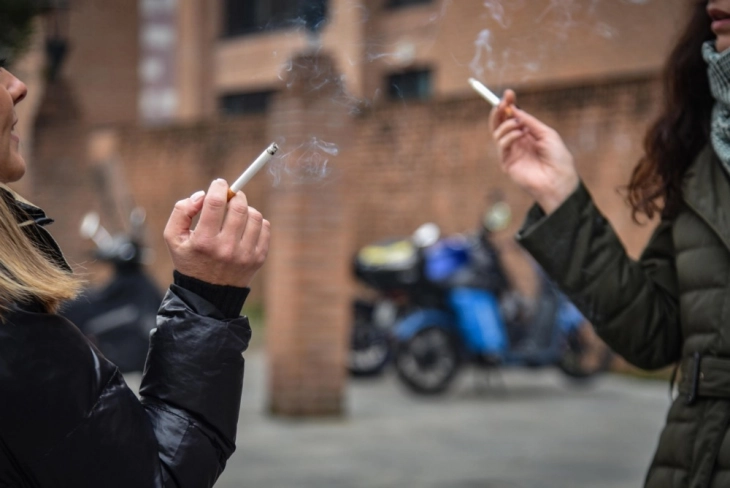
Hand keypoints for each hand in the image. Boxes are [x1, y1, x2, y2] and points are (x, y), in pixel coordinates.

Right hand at [163, 179, 270, 287]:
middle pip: (239, 206)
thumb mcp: (173, 237)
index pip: (216, 203)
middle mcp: (226, 248)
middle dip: (235, 195)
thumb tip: (202, 195)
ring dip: (246, 208)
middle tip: (230, 196)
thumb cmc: (190, 260)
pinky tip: (245, 226)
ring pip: (254, 215)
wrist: (208, 294)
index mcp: (204, 241)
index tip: (219, 184)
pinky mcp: (259, 258)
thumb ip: (182, 211)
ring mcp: (245, 254)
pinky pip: (265, 227)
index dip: (219, 187)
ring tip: (236, 214)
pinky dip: (256, 221)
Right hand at [490, 90, 578, 213]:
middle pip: (500, 123)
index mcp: (527, 134)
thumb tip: (514, 110)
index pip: (513, 117)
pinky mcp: (506, 163)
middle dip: (499, 111)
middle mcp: (517, 142)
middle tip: (502, 102)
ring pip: (497, 132)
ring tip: (517, 124)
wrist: (559, 180)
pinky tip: (519, 134)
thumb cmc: (558, 158)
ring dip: (506, 124)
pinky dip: (508, 136)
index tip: (508, 94)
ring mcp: (511, 152)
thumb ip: (530, 122)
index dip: (508, 105)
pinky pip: (501, 144)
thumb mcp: (546, 133)